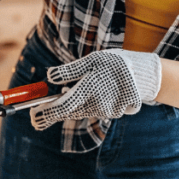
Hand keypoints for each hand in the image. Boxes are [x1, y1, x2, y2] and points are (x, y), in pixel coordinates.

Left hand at [30, 49, 161, 129]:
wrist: (146, 73)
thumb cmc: (115, 62)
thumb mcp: (92, 60)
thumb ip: (70, 70)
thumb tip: (49, 76)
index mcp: (90, 88)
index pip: (62, 107)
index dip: (46, 114)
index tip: (33, 117)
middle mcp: (98, 104)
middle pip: (69, 112)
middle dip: (53, 113)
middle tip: (37, 115)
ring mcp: (107, 112)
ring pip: (81, 111)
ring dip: (72, 106)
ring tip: (71, 92)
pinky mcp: (115, 114)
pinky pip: (95, 111)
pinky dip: (88, 104)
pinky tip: (93, 93)